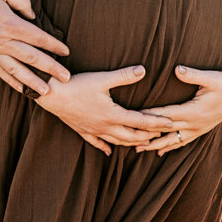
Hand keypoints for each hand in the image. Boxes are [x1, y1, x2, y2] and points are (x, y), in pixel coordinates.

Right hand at [0, 0, 70, 95]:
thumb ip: (22, 1)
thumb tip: (33, 15)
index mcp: (10, 25)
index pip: (38, 38)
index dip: (54, 45)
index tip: (66, 51)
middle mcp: (3, 42)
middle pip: (32, 58)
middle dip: (51, 69)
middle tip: (66, 78)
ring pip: (17, 71)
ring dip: (33, 82)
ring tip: (47, 92)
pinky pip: (0, 73)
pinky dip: (12, 82)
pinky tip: (22, 89)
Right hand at [36, 67, 163, 154]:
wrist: (51, 95)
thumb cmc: (76, 85)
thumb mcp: (102, 79)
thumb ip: (124, 76)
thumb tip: (143, 70)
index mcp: (112, 115)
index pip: (140, 121)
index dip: (157, 122)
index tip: (170, 124)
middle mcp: (105, 126)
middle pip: (131, 136)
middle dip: (148, 136)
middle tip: (162, 135)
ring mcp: (93, 130)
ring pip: (116, 141)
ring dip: (131, 142)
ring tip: (142, 143)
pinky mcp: (82, 130)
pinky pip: (96, 143)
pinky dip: (105, 147)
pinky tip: (108, 151)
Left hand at [141, 64, 221, 154]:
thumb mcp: (211, 77)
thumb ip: (193, 75)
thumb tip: (177, 69)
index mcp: (194, 111)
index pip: (166, 115)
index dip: (150, 117)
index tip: (134, 119)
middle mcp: (194, 123)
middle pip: (166, 131)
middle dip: (147, 135)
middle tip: (129, 140)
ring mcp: (198, 129)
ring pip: (173, 140)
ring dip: (156, 145)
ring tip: (139, 150)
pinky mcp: (201, 130)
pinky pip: (183, 141)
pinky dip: (170, 146)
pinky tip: (160, 152)